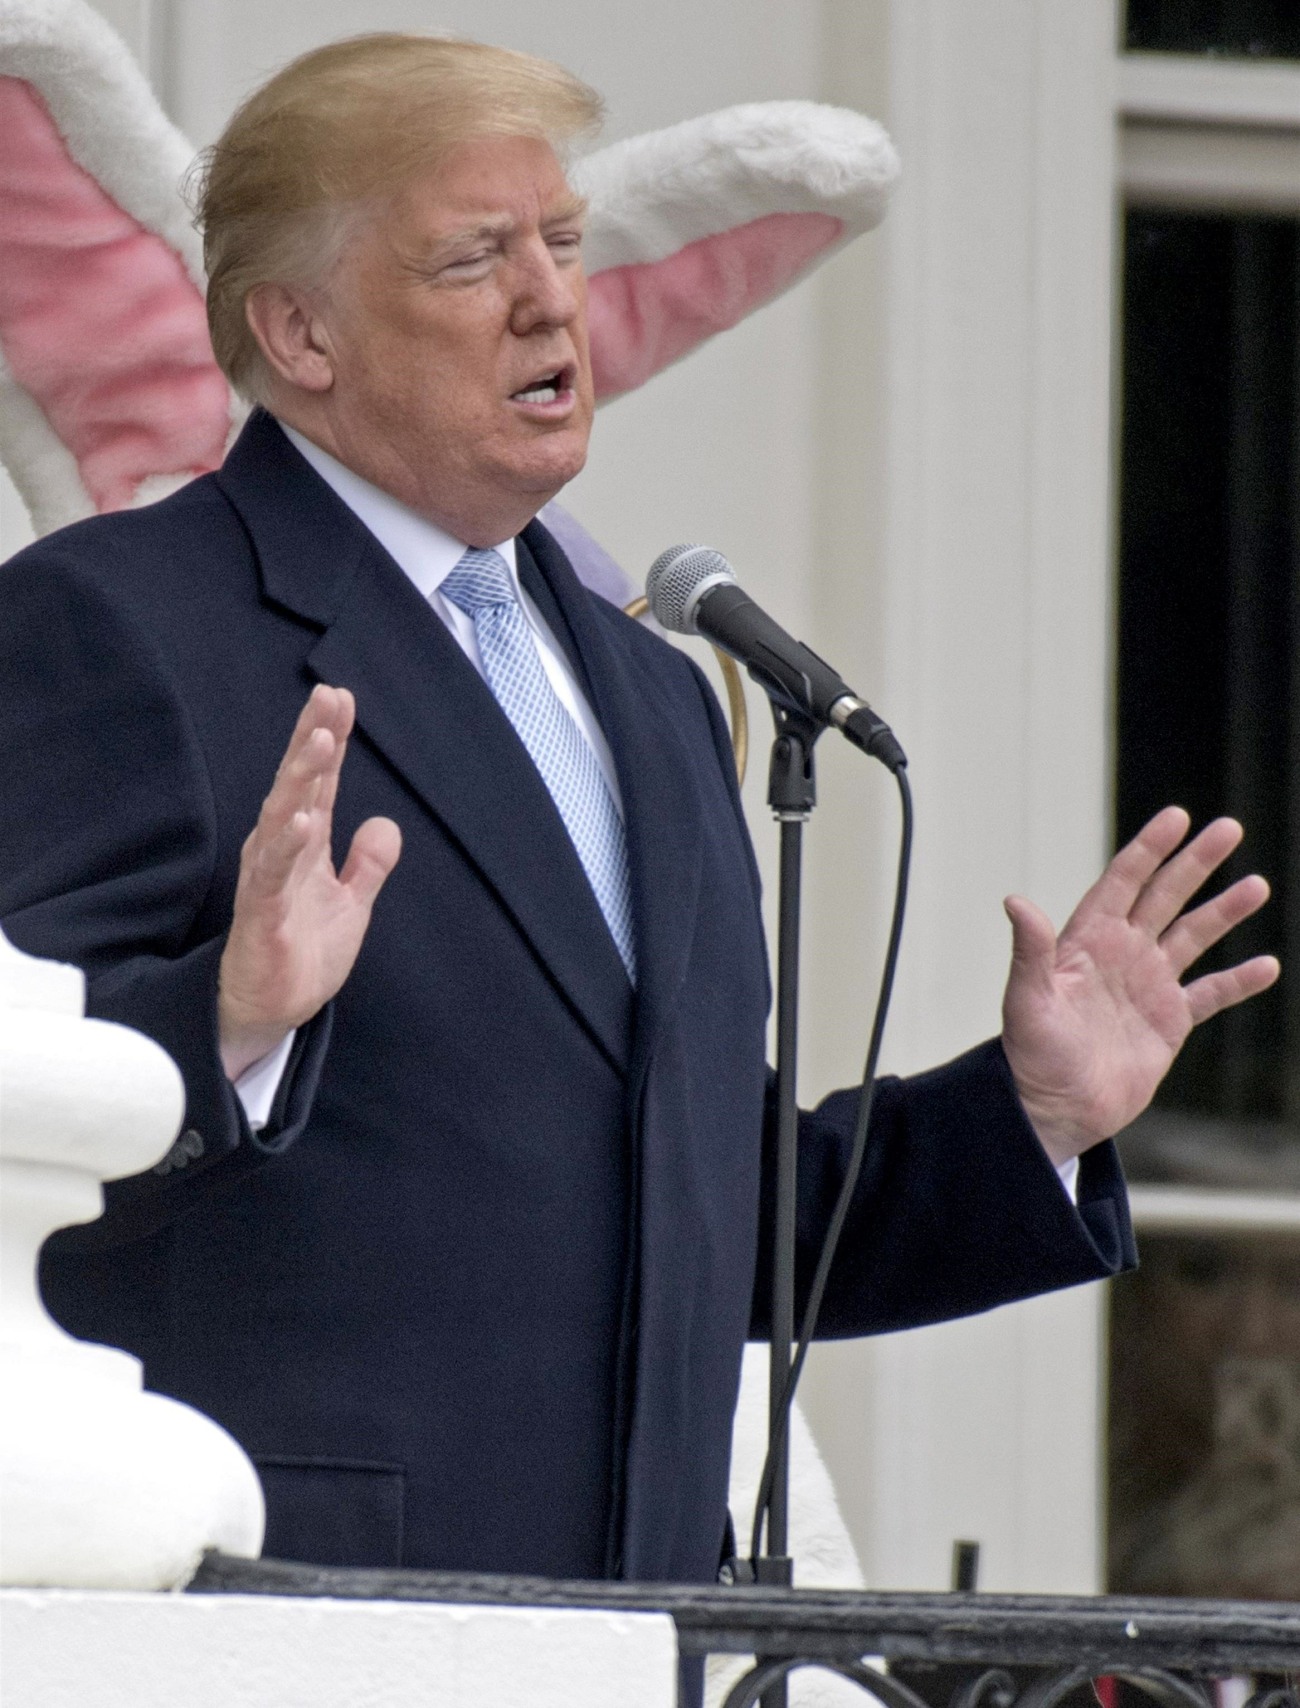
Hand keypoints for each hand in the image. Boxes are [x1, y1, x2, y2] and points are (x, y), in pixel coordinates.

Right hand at [218, 684, 401, 1079]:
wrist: (272, 1010)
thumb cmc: (303, 952)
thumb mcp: (351, 904)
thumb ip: (368, 864)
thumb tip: (385, 823)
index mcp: (303, 844)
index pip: (319, 783)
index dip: (329, 740)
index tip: (340, 697)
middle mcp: (280, 851)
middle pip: (297, 786)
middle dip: (312, 740)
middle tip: (328, 698)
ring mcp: (268, 879)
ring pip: (282, 817)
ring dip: (300, 780)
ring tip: (319, 742)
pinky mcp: (262, 914)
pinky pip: (273, 874)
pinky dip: (287, 844)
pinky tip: (302, 819)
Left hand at [1001, 806, 1278, 1167]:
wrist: (1055, 1109)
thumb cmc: (1032, 1055)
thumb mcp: (1027, 1000)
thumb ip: (1030, 952)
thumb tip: (1015, 901)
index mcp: (1087, 940)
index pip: (1122, 882)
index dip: (1148, 849)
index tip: (1177, 817)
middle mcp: (1121, 954)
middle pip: (1164, 896)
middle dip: (1195, 863)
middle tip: (1228, 828)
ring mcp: (1147, 985)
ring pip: (1193, 936)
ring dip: (1223, 911)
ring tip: (1256, 884)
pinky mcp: (1168, 1021)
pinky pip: (1210, 994)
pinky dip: (1238, 982)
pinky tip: (1267, 965)